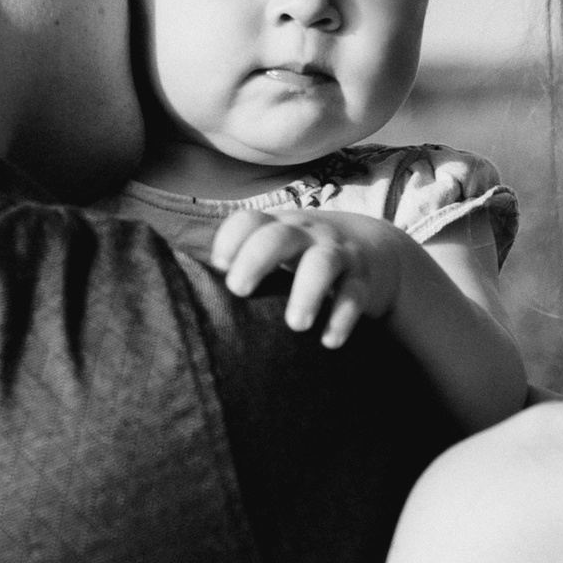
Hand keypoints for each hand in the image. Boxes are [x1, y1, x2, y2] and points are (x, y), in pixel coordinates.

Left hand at [208, 207, 413, 348]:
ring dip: (308, 291)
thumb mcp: (277, 250)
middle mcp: (306, 234)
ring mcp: (338, 253)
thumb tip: (187, 294)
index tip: (217, 266)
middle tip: (238, 290)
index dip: (230, 239)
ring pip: (323, 262)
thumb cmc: (303, 257)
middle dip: (257, 259)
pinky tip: (329, 341)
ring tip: (296, 325)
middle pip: (280, 236)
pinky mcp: (364, 279)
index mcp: (277, 227)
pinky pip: (356, 294)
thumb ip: (243, 264)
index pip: (249, 221)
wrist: (375, 251)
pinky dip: (344, 317)